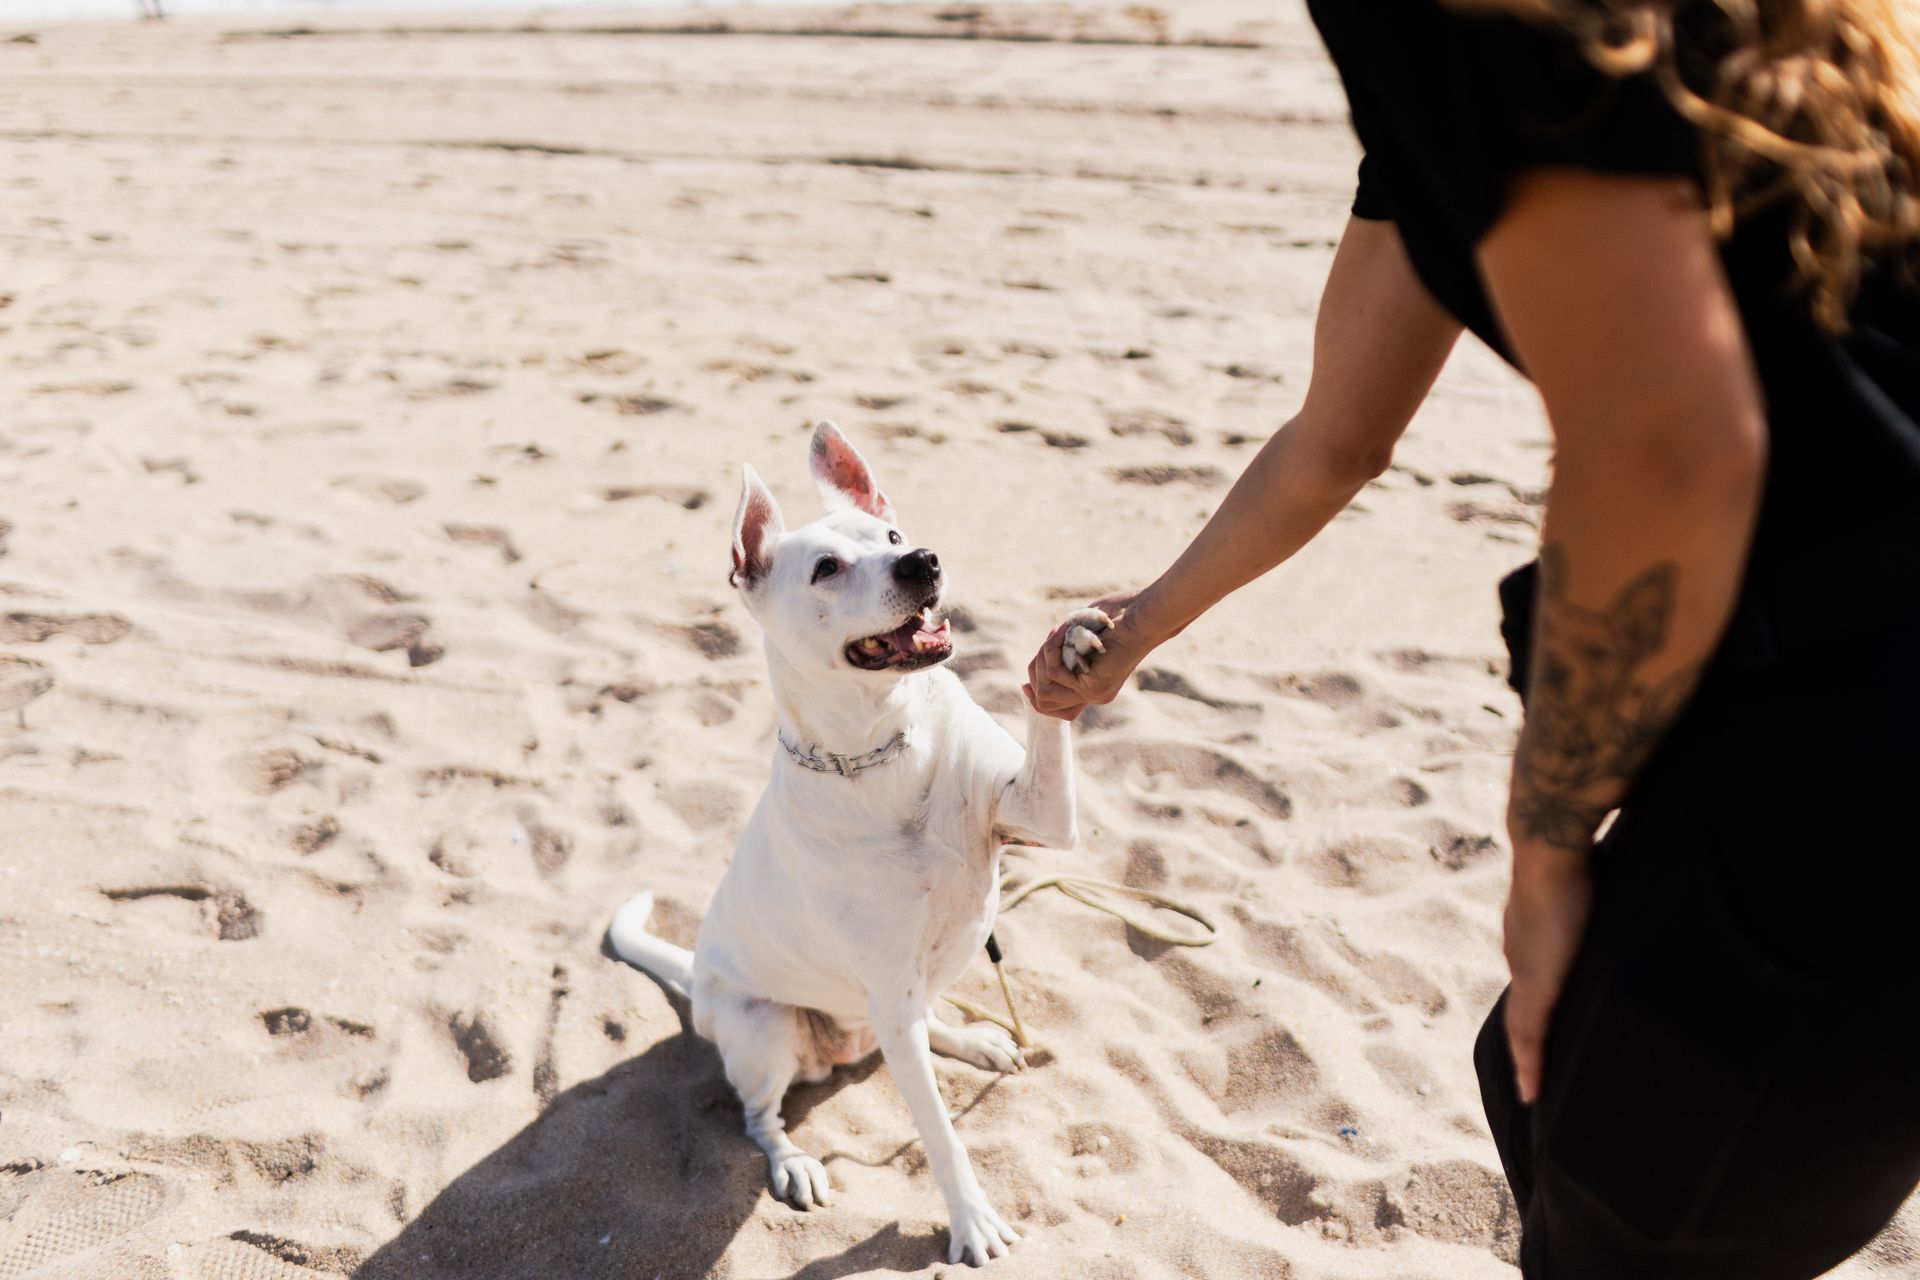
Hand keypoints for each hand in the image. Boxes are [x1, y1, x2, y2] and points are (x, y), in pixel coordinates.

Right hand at [1024, 589, 1156, 720]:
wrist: (1143, 616)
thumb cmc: (1118, 617)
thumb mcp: (1084, 636)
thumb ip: (1064, 653)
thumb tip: (1034, 668)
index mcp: (1096, 687)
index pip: (1055, 709)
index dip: (1035, 696)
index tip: (1024, 683)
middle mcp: (1095, 695)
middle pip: (1044, 702)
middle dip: (1036, 670)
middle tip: (1050, 640)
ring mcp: (1093, 694)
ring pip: (1044, 690)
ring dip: (1044, 657)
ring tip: (1059, 633)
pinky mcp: (1091, 686)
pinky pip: (1053, 673)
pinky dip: (1052, 649)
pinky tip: (1063, 632)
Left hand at [1501, 839, 1593, 1104]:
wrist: (1550, 847)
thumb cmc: (1578, 857)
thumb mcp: (1592, 889)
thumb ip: (1603, 902)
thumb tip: (1627, 894)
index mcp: (1531, 939)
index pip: (1533, 986)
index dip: (1535, 1014)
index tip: (1541, 1040)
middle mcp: (1521, 958)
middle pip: (1522, 1014)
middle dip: (1527, 1046)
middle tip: (1535, 1080)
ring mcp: (1525, 973)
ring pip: (1522, 1030)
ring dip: (1528, 1062)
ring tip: (1535, 1093)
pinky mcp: (1536, 985)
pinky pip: (1529, 1036)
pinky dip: (1531, 1064)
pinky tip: (1532, 1091)